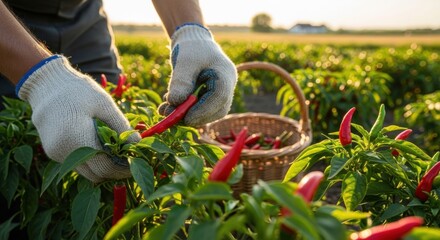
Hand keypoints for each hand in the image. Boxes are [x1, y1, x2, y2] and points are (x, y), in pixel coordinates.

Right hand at [16, 55, 139, 182]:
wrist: (47, 84)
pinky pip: (76, 164)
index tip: (135, 164)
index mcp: (77, 138)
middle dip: (113, 170)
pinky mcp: (53, 152)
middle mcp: (63, 151)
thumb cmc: (79, 91)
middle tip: (128, 160)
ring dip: (101, 166)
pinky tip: (99, 146)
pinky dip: (90, 160)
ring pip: (85, 172)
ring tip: (116, 153)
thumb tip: (138, 144)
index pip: (104, 167)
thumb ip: (121, 126)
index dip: (123, 169)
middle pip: (95, 174)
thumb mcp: (104, 104)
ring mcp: (56, 153)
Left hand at [158, 23, 236, 126]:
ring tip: (166, 111)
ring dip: (187, 115)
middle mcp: (227, 86)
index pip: (220, 98)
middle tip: (172, 119)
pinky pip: (201, 110)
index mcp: (225, 74)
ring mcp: (220, 93)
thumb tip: (174, 103)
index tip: (185, 119)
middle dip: (195, 117)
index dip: (203, 111)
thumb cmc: (191, 48)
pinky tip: (169, 107)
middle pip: (217, 110)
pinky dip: (185, 111)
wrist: (193, 42)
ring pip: (209, 113)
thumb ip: (181, 82)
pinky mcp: (210, 98)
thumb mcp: (184, 62)